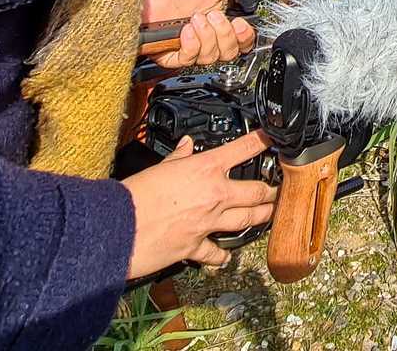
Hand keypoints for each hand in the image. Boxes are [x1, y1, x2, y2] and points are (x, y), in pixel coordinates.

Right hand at [123, 132, 276, 278]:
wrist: (118, 226)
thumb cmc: (134, 195)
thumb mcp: (158, 167)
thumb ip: (177, 157)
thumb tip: (185, 146)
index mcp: (204, 168)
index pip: (243, 149)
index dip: (262, 142)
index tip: (273, 139)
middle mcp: (213, 195)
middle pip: (256, 192)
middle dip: (271, 191)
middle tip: (278, 190)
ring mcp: (208, 223)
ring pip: (247, 221)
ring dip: (261, 218)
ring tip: (269, 215)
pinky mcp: (197, 247)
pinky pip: (217, 252)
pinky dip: (223, 255)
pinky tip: (227, 255)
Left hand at [153, 9, 253, 68]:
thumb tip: (248, 1)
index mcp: (220, 24)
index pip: (241, 44)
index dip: (244, 38)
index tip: (240, 24)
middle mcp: (206, 38)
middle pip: (228, 54)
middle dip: (225, 35)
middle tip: (214, 16)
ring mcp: (189, 47)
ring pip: (209, 58)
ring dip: (206, 37)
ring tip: (196, 18)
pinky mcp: (170, 53)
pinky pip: (187, 60)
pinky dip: (190, 46)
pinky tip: (186, 31)